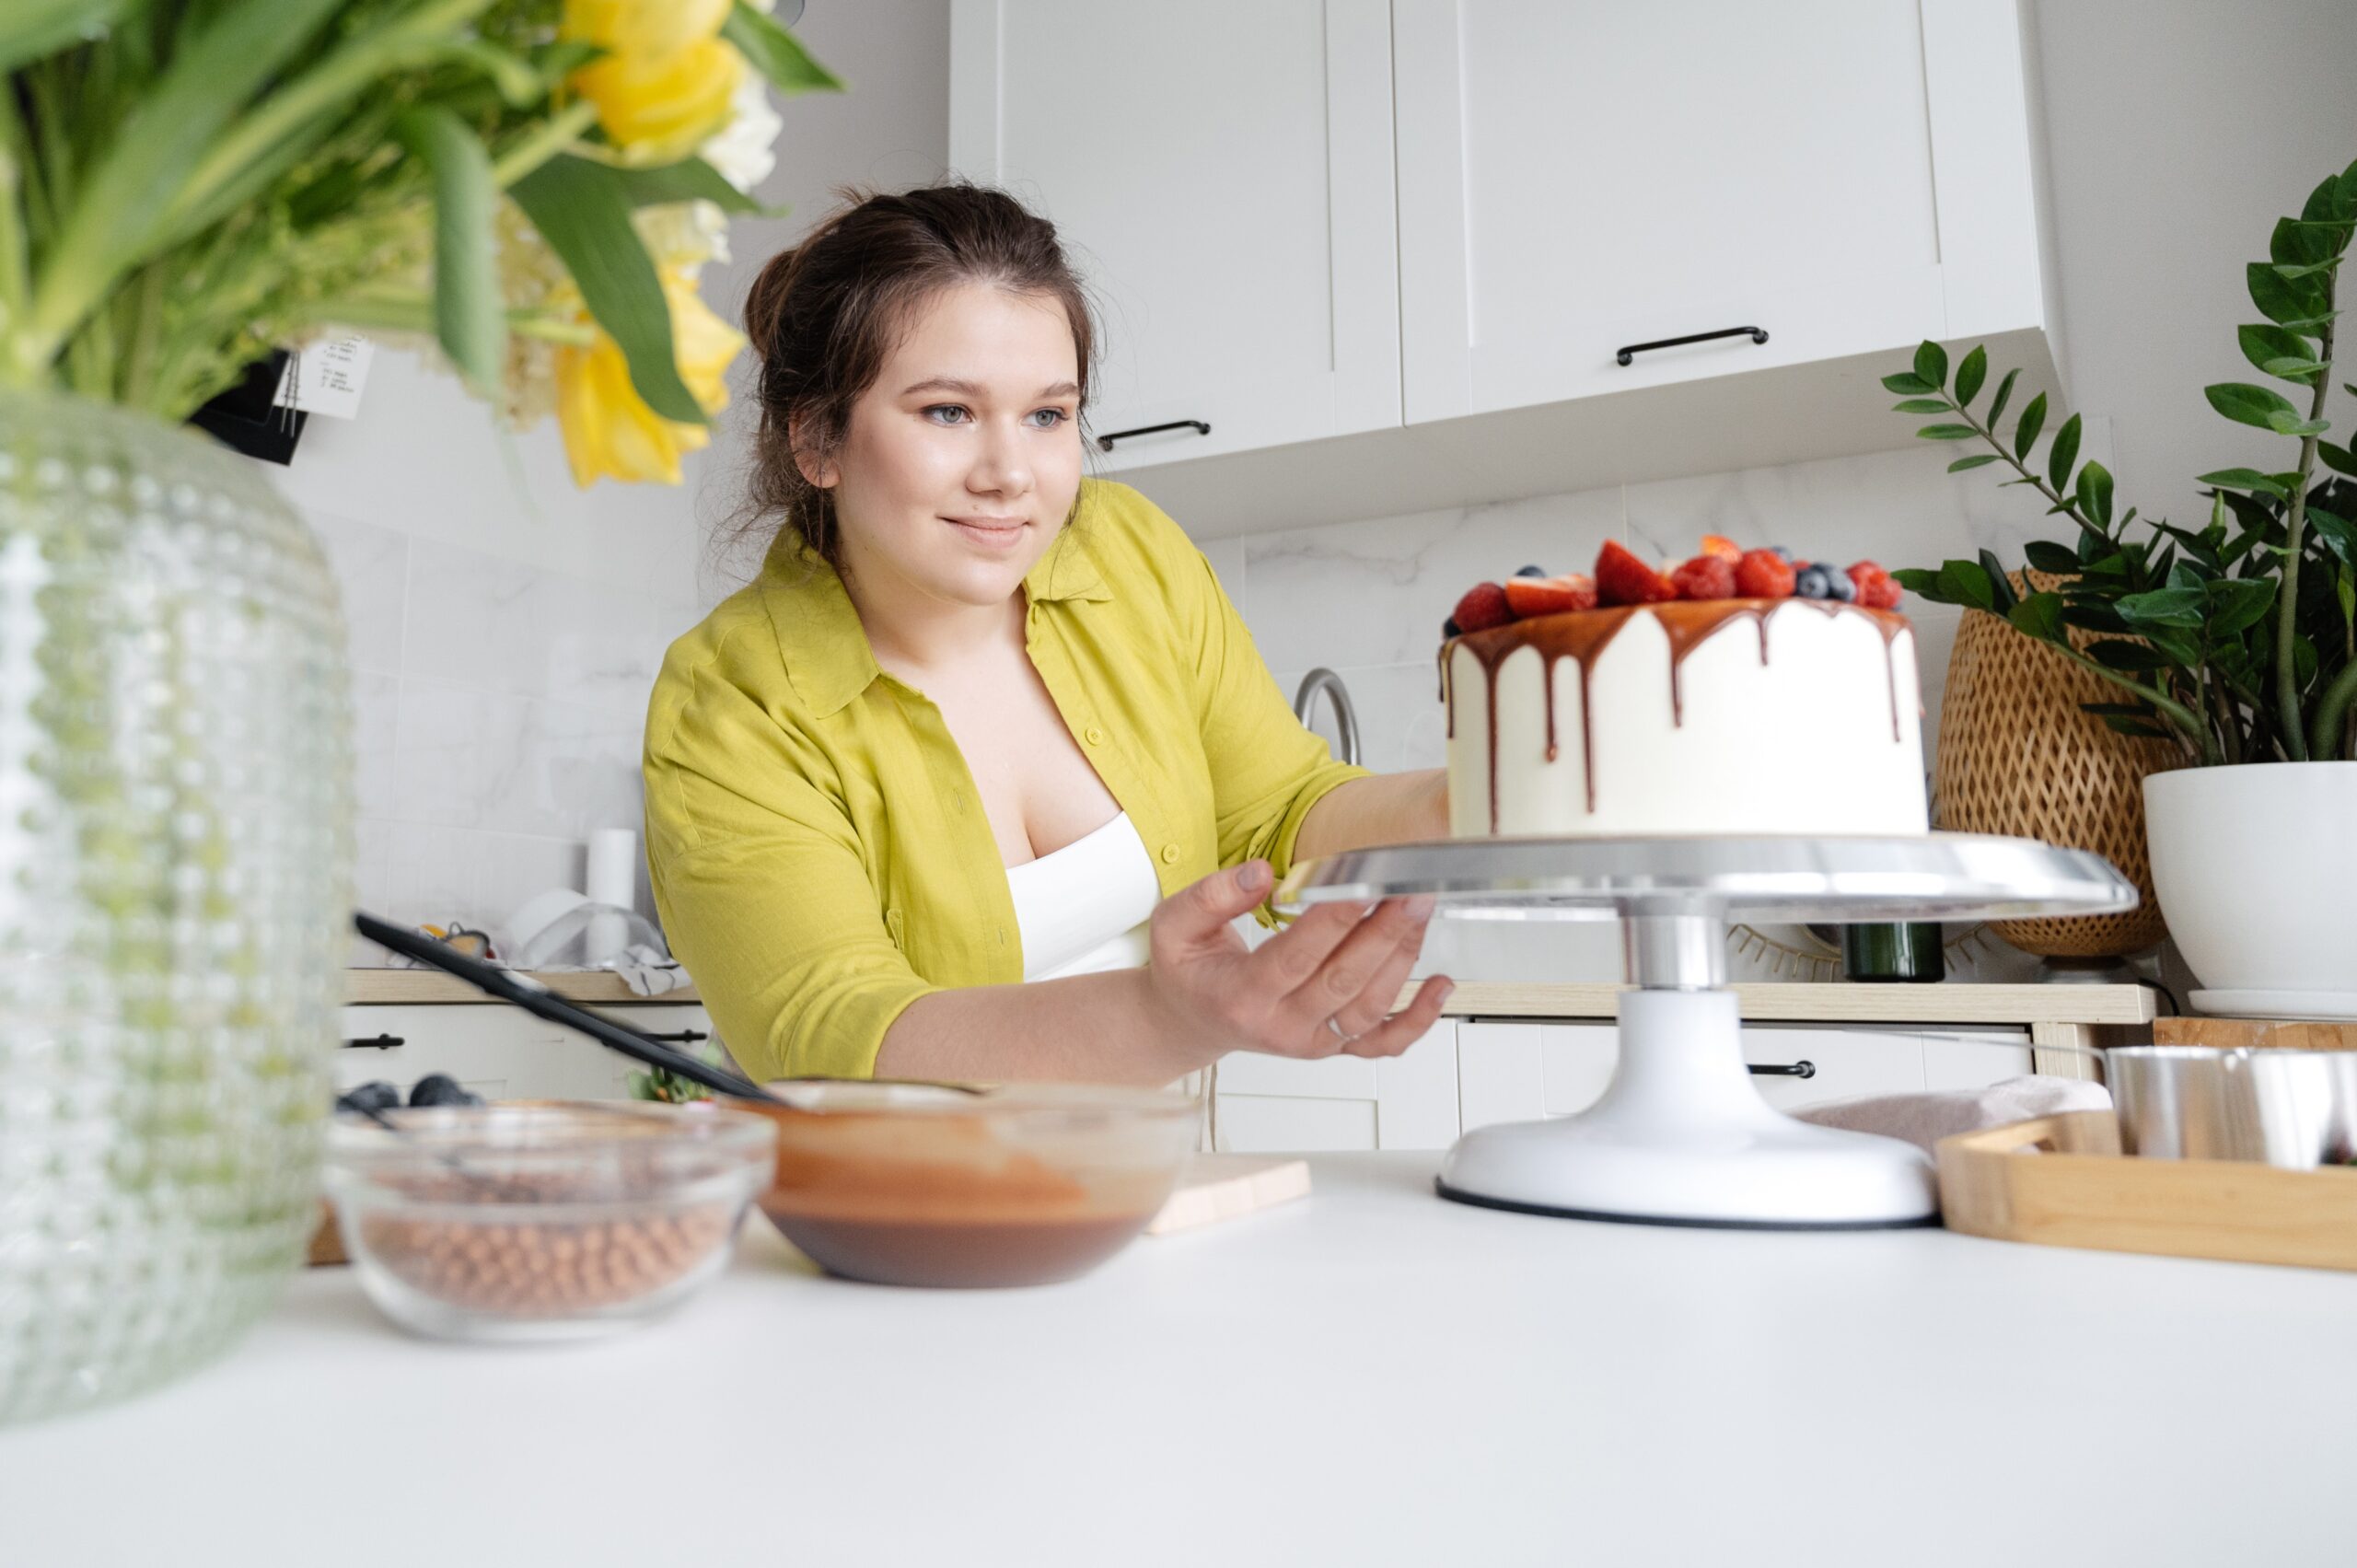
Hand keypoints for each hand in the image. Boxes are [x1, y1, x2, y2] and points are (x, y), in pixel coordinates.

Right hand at [1142, 859, 1454, 1067]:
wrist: (1192, 1021)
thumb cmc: (1188, 971)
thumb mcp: (1175, 925)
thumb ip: (1213, 896)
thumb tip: (1262, 875)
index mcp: (1241, 996)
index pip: (1295, 957)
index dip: (1332, 922)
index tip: (1361, 884)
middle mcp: (1281, 1026)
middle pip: (1342, 982)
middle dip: (1381, 934)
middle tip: (1409, 892)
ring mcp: (1312, 1041)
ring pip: (1368, 1008)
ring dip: (1401, 961)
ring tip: (1417, 913)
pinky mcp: (1333, 1046)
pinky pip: (1383, 1043)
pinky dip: (1418, 1019)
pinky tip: (1440, 986)